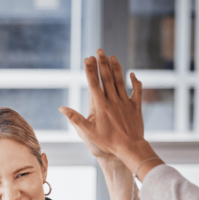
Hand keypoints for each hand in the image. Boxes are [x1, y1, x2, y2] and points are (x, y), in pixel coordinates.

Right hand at [60, 50, 162, 180]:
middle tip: (100, 51)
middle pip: (107, 78)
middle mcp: (113, 101)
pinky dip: (135, 82)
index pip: (94, 83)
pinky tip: (132, 74)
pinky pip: (137, 92)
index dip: (90, 70)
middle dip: (102, 63)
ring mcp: (125, 103)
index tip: (87, 58)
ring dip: (116, 68)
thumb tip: (62, 108)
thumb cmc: (107, 143)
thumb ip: (75, 119)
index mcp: (101, 106)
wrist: (130, 148)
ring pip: (120, 81)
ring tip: (112, 57)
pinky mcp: (136, 107)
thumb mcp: (88, 133)